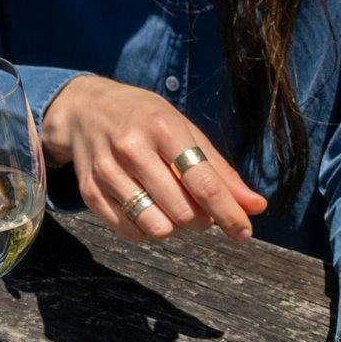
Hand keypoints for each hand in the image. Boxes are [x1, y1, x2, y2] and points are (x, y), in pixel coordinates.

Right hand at [41, 75, 266, 240]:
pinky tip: (147, 210)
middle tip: (198, 208)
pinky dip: (146, 230)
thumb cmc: (146, 120)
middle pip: (182, 211)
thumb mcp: (186, 131)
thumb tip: (255, 207)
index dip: (228, 213)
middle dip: (200, 220)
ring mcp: (107, 171)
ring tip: (171, 208)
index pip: (203, 182)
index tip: (244, 232)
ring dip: (173, 227)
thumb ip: (221, 172)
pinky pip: (129, 232)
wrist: (85, 109)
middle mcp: (132, 147)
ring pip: (155, 226)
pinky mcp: (90, 191)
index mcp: (163, 126)